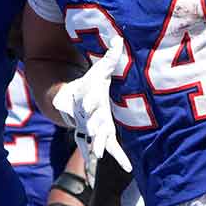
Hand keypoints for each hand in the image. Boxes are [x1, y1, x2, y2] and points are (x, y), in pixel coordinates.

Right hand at [52, 37, 131, 179]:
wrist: (76, 102)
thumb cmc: (91, 84)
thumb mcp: (100, 70)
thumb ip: (110, 56)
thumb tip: (119, 37)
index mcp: (90, 98)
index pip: (87, 100)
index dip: (88, 102)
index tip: (87, 105)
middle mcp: (92, 115)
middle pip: (92, 122)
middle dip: (94, 128)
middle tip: (95, 132)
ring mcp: (96, 127)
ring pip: (97, 139)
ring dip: (99, 146)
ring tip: (101, 155)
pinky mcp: (104, 135)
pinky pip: (112, 148)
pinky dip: (119, 158)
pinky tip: (129, 168)